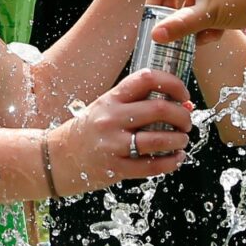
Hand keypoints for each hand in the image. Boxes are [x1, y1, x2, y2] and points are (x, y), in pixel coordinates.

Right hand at [46, 69, 190, 195]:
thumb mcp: (108, 107)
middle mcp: (111, 118)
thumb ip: (139, 103)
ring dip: (179, 140)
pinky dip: (171, 162)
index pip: (147, 78)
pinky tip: (176, 159)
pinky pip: (150, 166)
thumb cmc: (91, 129)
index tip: (184, 95)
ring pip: (158, 139)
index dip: (173, 83)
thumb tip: (182, 105)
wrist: (58, 157)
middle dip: (182, 115)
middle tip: (187, 121)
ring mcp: (112, 144)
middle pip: (159, 109)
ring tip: (182, 140)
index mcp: (112, 98)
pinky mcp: (115, 167)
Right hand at [147, 0, 245, 43]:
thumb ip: (179, 25)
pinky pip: (205, 6)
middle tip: (175, 31)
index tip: (156, 19)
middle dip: (175, 15)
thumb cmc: (243, 1)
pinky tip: (216, 34)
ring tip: (201, 37)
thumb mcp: (207, 16)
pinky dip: (207, 21)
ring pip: (191, 3)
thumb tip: (154, 35)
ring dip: (193, 22)